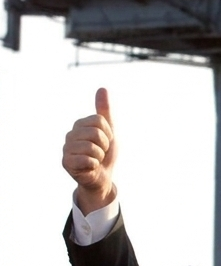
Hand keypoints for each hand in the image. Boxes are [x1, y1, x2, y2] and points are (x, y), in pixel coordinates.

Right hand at [62, 87, 117, 214]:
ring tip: (95, 159)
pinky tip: (89, 167)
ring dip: (99, 156)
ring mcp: (66, 148)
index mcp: (80, 124)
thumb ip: (104, 110)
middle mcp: (70, 134)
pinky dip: (93, 165)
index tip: (105, 141)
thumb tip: (102, 88)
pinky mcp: (66, 162)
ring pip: (91, 147)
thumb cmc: (105, 153)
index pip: (99, 121)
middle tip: (100, 152)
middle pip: (96, 133)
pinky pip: (87, 160)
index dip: (108, 133)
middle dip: (104, 146)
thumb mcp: (109, 130)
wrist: (102, 176)